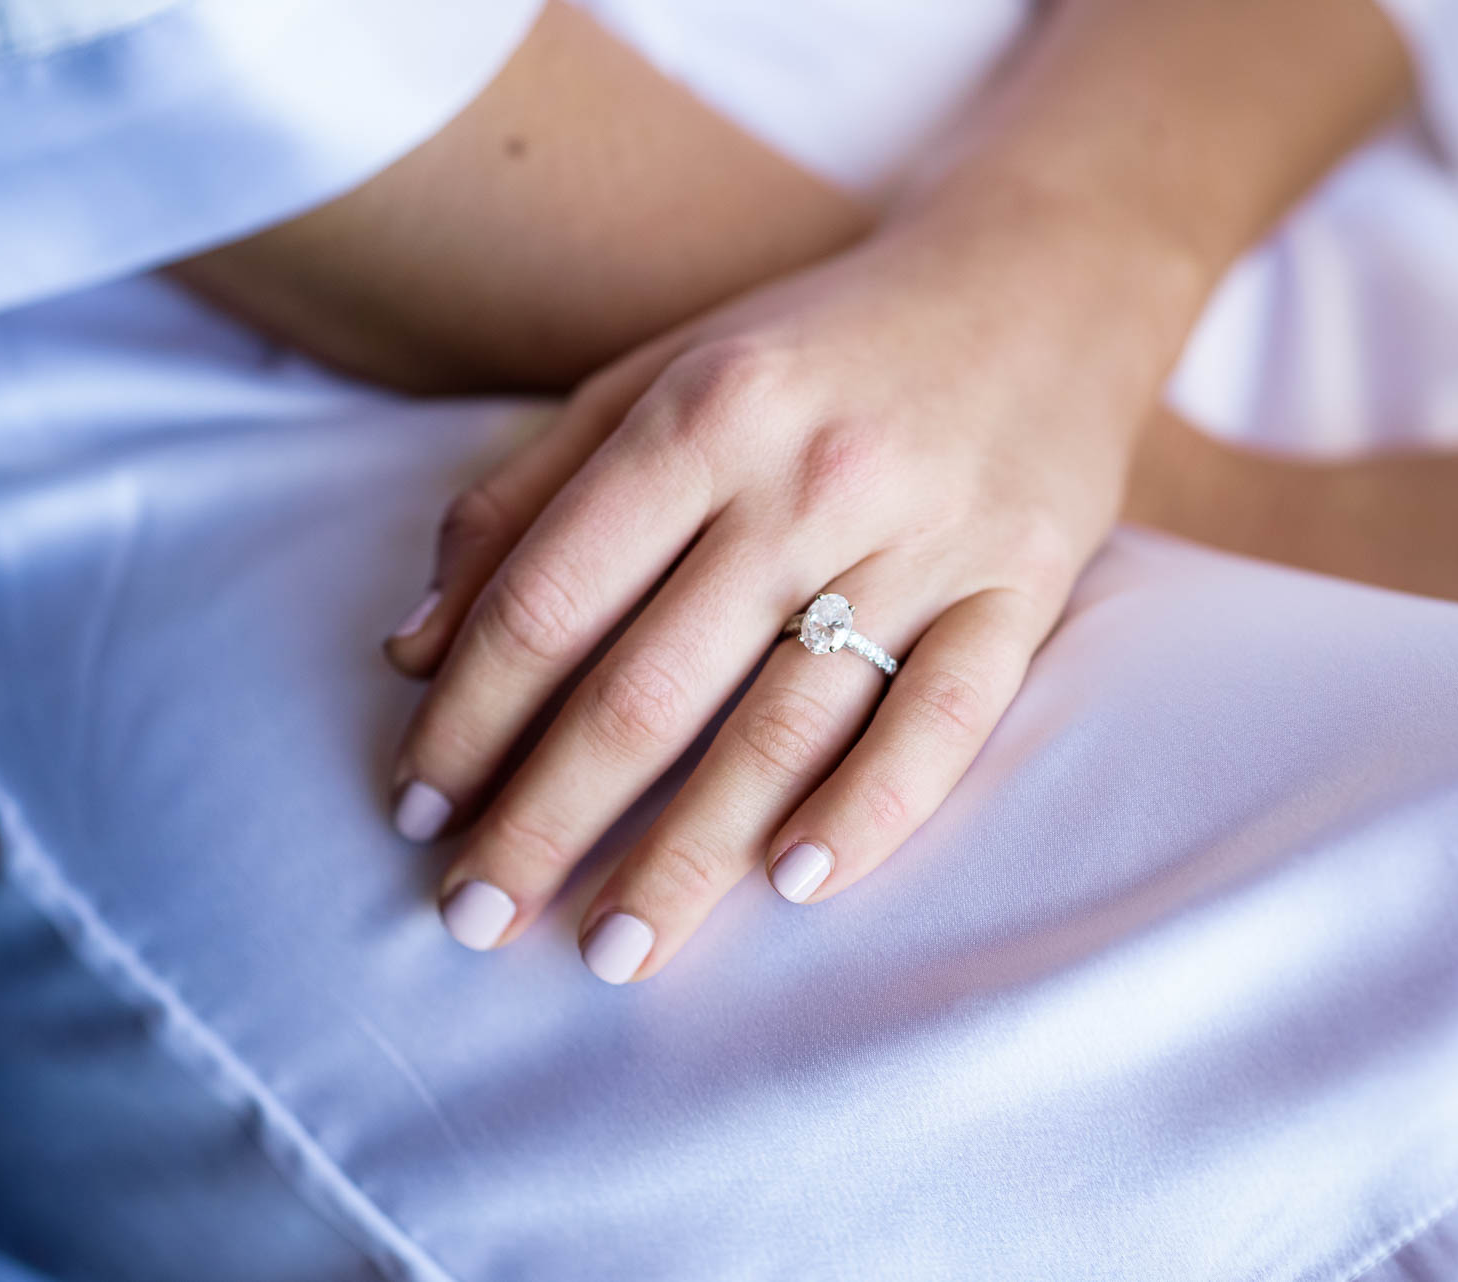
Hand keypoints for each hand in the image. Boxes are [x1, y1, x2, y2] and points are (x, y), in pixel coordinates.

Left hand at [384, 199, 1192, 979]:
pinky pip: (945, 716)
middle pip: (649, 687)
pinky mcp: (1026, 586)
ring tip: (611, 951)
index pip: (551, 598)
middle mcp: (810, 479)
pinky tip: (798, 885)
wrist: (1043, 277)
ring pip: (784, 726)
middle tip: (475, 917)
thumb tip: (414, 647)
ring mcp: (927, 538)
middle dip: (546, 819)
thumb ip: (530, 494)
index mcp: (705, 411)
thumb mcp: (662, 372)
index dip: (469, 717)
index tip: (417, 808)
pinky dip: (873, 806)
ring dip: (687, 856)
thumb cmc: (824, 339)